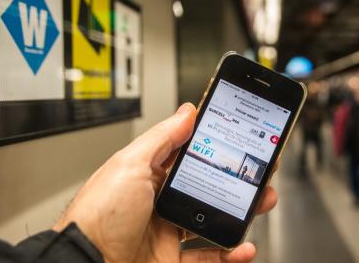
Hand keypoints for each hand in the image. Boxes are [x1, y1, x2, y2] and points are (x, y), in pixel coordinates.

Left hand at [54, 103, 277, 262]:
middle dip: (236, 180)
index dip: (215, 146)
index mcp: (148, 176)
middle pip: (207, 188)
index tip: (240, 139)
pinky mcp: (169, 261)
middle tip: (259, 171)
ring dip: (240, 212)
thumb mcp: (130, 165)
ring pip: (212, 220)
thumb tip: (186, 112)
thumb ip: (161, 139)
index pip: (188, 155)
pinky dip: (229, 253)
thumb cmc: (97, 215)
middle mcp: (158, 203)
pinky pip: (207, 257)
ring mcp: (165, 234)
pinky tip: (243, 246)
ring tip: (261, 201)